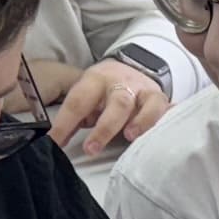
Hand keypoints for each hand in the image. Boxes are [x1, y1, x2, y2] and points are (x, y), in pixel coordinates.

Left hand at [41, 57, 168, 161]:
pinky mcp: (160, 99)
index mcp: (95, 80)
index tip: (54, 144)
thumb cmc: (103, 91)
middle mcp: (120, 83)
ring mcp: (143, 91)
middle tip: (91, 150)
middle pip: (115, 103)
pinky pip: (164, 110)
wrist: (131, 69)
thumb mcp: (86, 97)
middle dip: (104, 128)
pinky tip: (161, 133)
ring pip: (144, 105)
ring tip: (130, 137)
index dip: (65, 124)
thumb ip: (74, 119)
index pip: (78, 102)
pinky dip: (161, 120)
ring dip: (139, 122)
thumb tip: (55, 142)